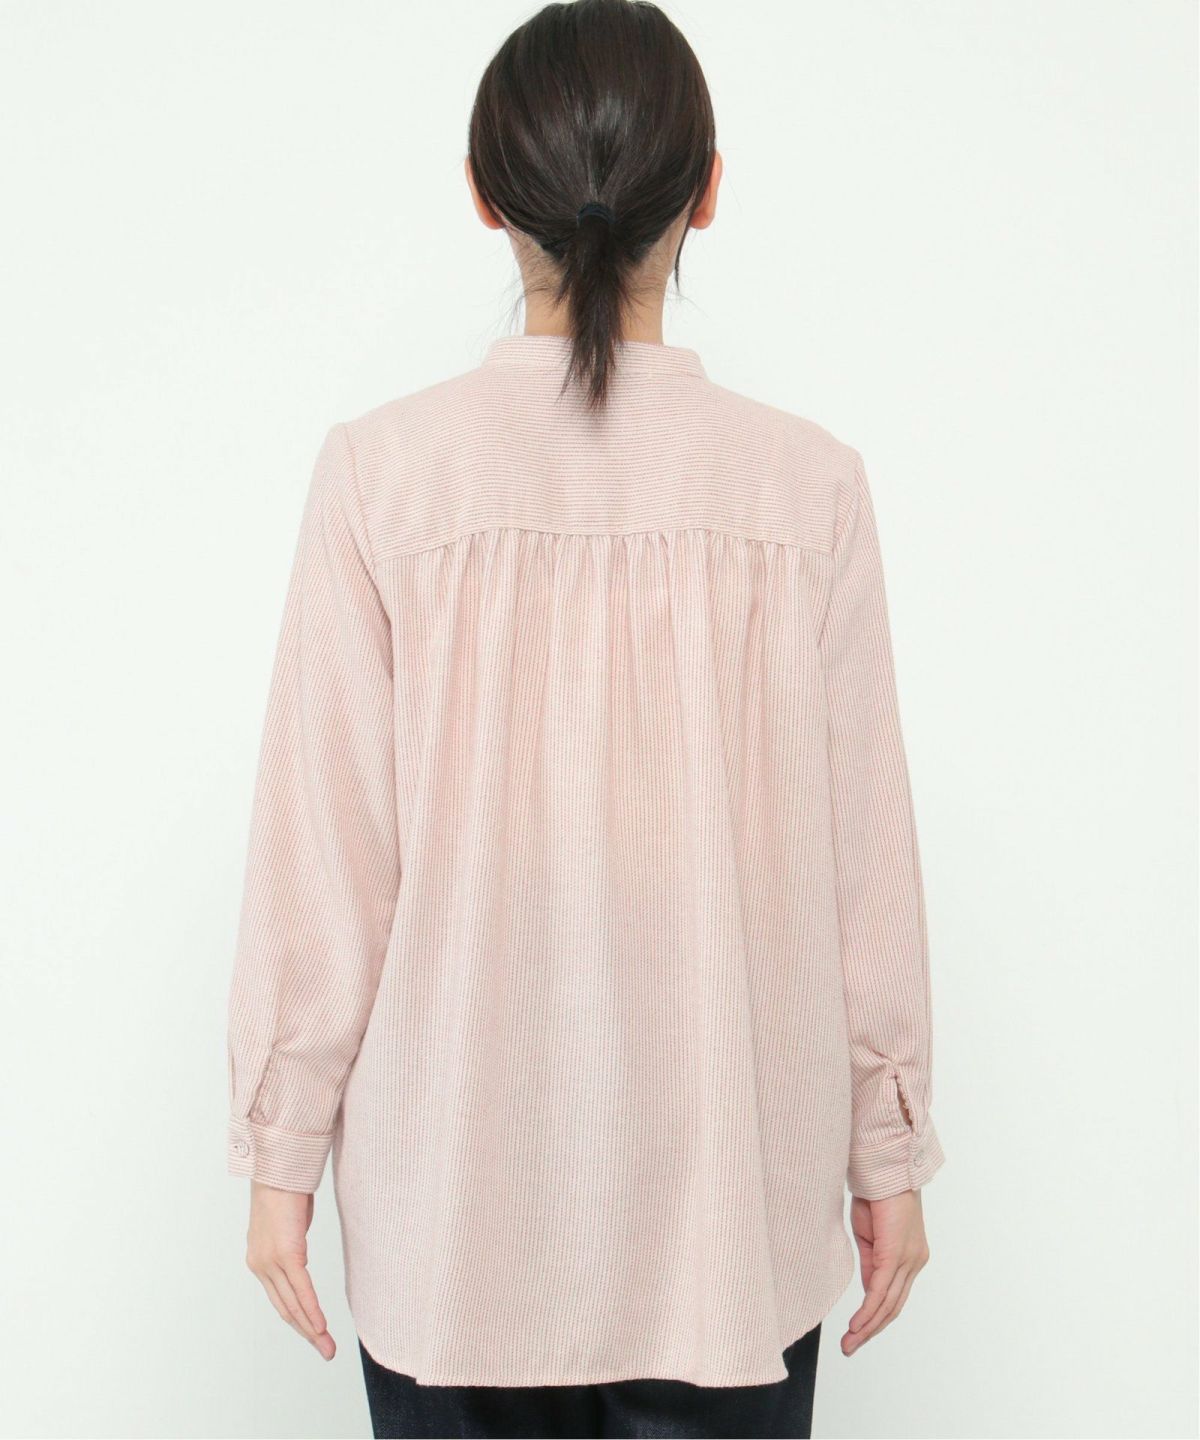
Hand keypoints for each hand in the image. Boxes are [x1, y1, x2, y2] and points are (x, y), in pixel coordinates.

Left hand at [244, 1179, 335, 1359]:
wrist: (278, 1167)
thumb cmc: (285, 1188)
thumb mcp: (288, 1224)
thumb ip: (291, 1245)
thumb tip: (300, 1257)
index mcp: (259, 1260)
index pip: (280, 1299)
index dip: (298, 1320)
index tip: (314, 1334)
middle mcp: (260, 1265)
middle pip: (285, 1309)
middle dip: (307, 1333)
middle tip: (326, 1352)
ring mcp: (271, 1262)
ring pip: (293, 1305)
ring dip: (312, 1330)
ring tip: (327, 1348)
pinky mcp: (287, 1254)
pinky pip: (302, 1290)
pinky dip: (312, 1310)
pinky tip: (321, 1326)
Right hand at [841, 1188, 929, 1355]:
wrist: (882, 1170)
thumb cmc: (875, 1194)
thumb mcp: (869, 1236)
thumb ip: (872, 1264)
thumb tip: (868, 1290)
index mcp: (910, 1257)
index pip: (893, 1296)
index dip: (876, 1316)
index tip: (857, 1332)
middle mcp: (915, 1261)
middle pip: (893, 1307)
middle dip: (871, 1330)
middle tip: (851, 1347)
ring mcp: (908, 1260)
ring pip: (888, 1304)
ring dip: (867, 1327)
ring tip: (849, 1343)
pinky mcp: (895, 1255)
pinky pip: (880, 1291)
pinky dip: (868, 1311)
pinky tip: (856, 1325)